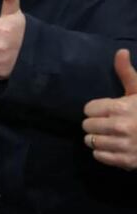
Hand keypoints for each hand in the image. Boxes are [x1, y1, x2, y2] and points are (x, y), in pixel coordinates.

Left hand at [83, 49, 136, 169]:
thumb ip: (127, 73)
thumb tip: (120, 51)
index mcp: (121, 107)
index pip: (88, 109)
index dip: (96, 109)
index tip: (106, 110)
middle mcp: (120, 127)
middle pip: (87, 125)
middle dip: (95, 124)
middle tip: (107, 123)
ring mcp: (123, 146)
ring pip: (91, 142)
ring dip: (97, 139)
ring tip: (109, 135)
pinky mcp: (126, 161)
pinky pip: (99, 156)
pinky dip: (103, 153)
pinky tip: (114, 146)